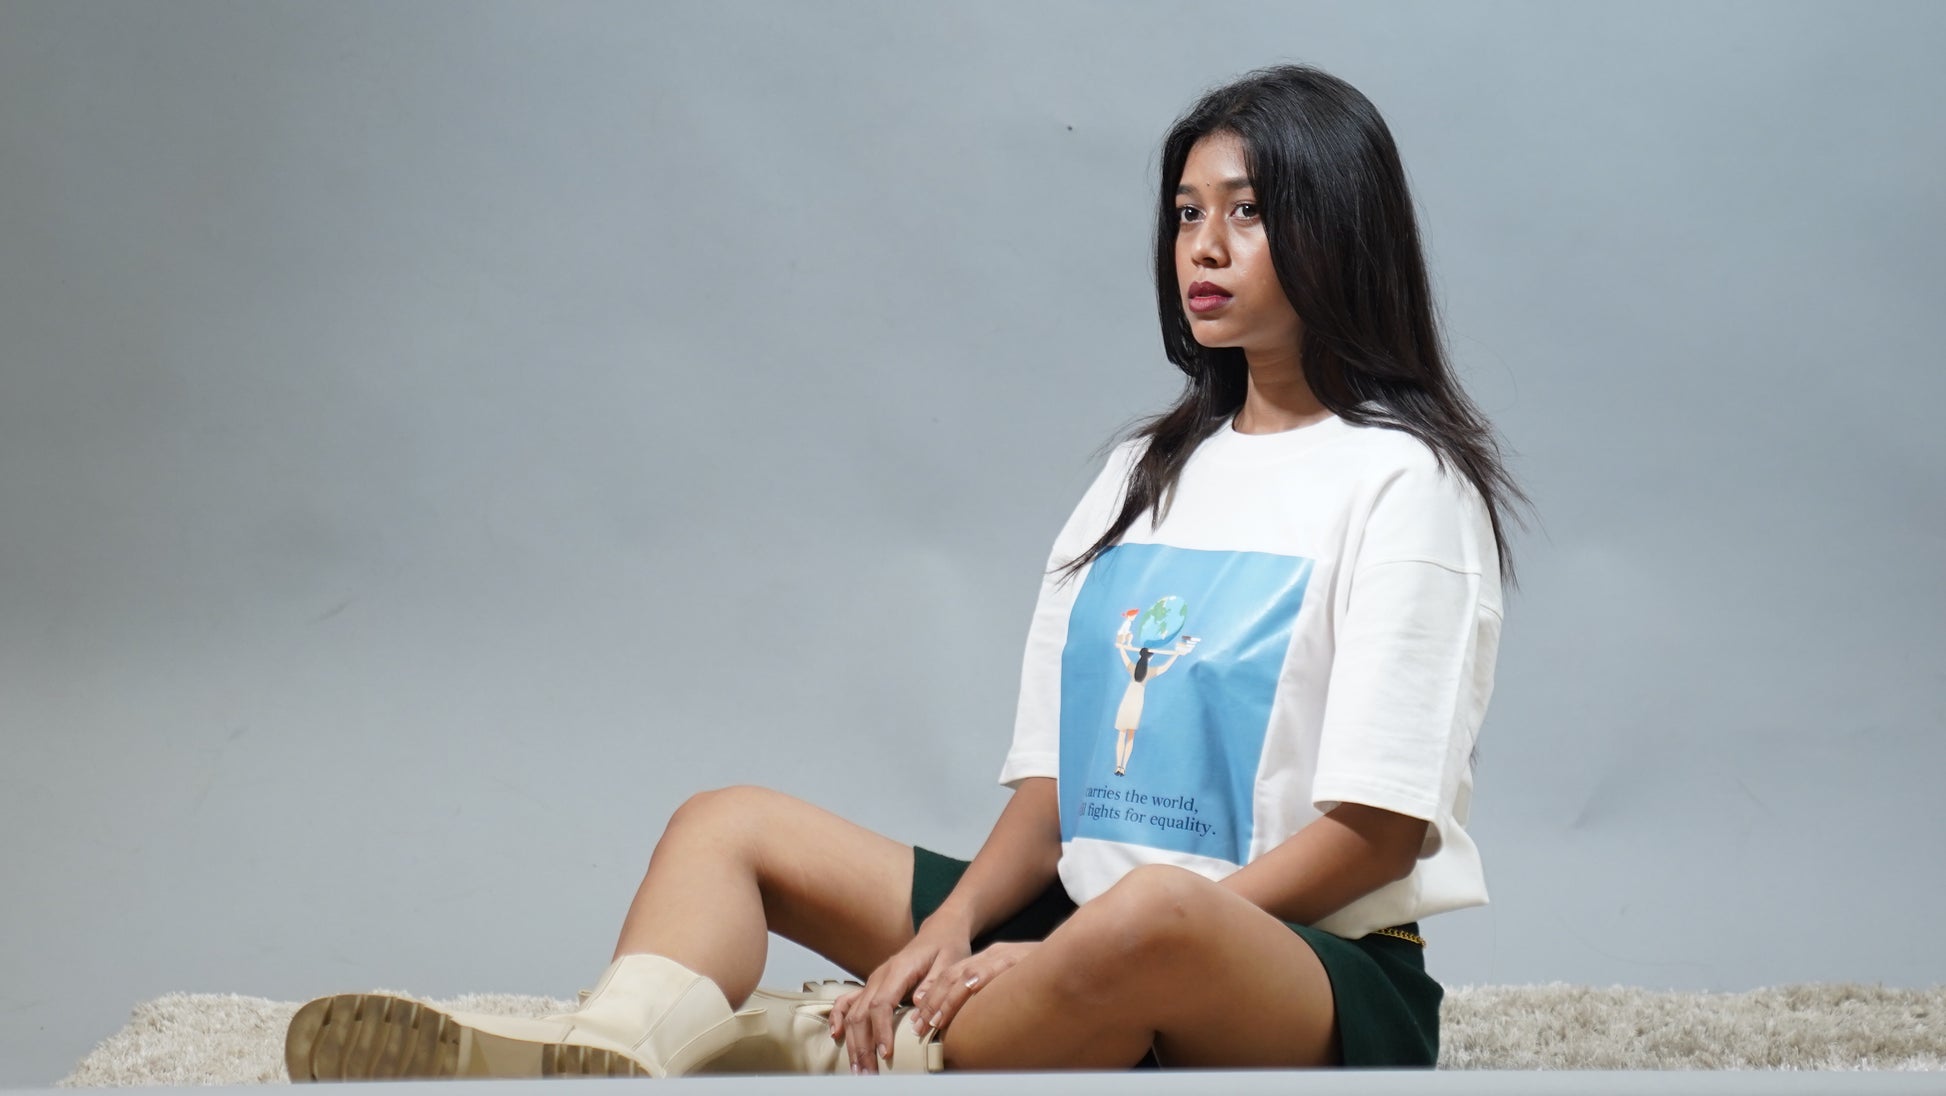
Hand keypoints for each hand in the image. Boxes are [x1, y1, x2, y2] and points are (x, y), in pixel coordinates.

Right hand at [828, 923, 969, 1073]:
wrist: (940, 931)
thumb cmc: (947, 947)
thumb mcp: (950, 962)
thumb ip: (934, 984)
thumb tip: (919, 1006)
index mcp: (899, 970)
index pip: (882, 1004)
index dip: (882, 1030)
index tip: (886, 1054)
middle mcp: (880, 975)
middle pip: (862, 1013)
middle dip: (862, 1045)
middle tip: (868, 1072)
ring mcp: (873, 980)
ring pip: (853, 1012)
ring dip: (851, 1041)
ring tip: (857, 1067)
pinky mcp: (872, 985)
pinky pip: (848, 1001)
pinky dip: (839, 1017)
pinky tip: (836, 1035)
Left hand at [910, 940, 1038, 1039]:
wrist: (1073, 949)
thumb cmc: (1044, 969)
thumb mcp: (1014, 978)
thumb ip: (996, 990)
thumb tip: (979, 1017)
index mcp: (986, 960)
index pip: (950, 978)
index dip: (932, 999)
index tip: (919, 1021)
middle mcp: (989, 955)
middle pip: (950, 977)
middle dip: (932, 1003)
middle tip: (919, 1027)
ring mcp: (1001, 955)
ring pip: (963, 976)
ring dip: (946, 1000)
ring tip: (934, 1020)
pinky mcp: (1014, 958)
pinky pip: (990, 969)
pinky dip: (975, 981)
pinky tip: (965, 991)